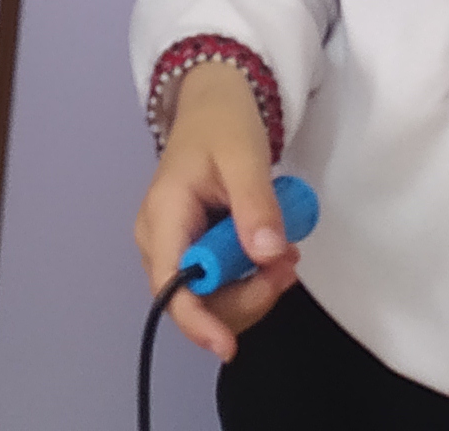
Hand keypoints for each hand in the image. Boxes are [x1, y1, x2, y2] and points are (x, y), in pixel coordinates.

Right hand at [133, 61, 296, 360]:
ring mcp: (174, 247)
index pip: (170, 287)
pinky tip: (272, 254)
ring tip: (287, 256)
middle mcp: (159, 241)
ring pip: (209, 298)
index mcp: (163, 217)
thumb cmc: (223, 123)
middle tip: (289, 265)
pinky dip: (249, 279)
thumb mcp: (244, 155)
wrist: (215, 101)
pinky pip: (218, 283)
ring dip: (252, 289)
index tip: (228, 347)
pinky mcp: (193, 249)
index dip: (197, 323)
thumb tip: (267, 256)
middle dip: (245, 297)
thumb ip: (255, 205)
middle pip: (194, 301)